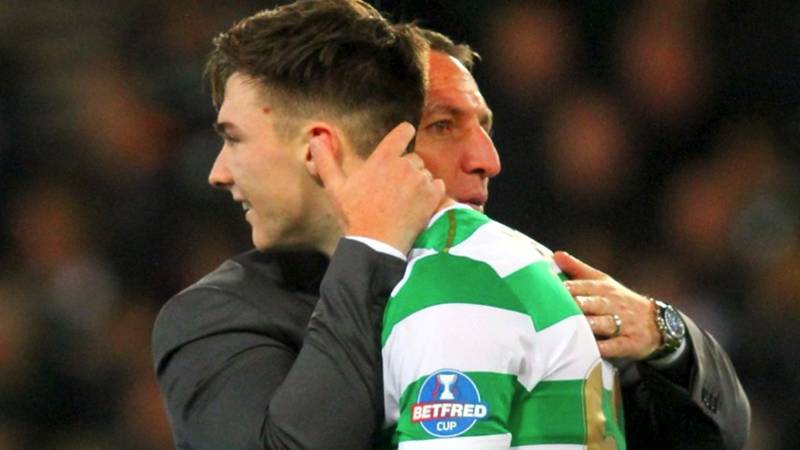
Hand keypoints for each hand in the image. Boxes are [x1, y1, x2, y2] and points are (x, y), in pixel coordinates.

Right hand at [311, 122, 445, 253]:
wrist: (376, 243)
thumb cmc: (355, 215)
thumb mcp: (336, 188)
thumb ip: (326, 162)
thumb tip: (314, 140)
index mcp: (383, 158)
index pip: (404, 131)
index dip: (404, 133)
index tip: (403, 139)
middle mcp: (405, 165)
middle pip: (413, 158)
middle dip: (406, 169)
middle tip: (393, 189)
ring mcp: (421, 180)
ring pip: (425, 173)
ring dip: (418, 182)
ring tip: (404, 200)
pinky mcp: (432, 196)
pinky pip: (438, 185)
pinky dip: (431, 193)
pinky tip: (418, 204)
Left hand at [554, 251, 660, 359]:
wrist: (657, 322)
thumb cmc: (620, 301)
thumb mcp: (603, 282)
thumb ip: (578, 269)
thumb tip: (556, 255)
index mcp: (604, 289)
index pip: (586, 286)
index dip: (569, 288)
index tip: (550, 289)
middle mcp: (613, 304)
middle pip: (595, 303)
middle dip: (579, 304)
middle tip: (560, 307)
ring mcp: (624, 324)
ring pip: (605, 323)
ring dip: (590, 325)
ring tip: (574, 326)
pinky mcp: (630, 343)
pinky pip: (616, 345)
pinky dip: (605, 347)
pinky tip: (592, 349)